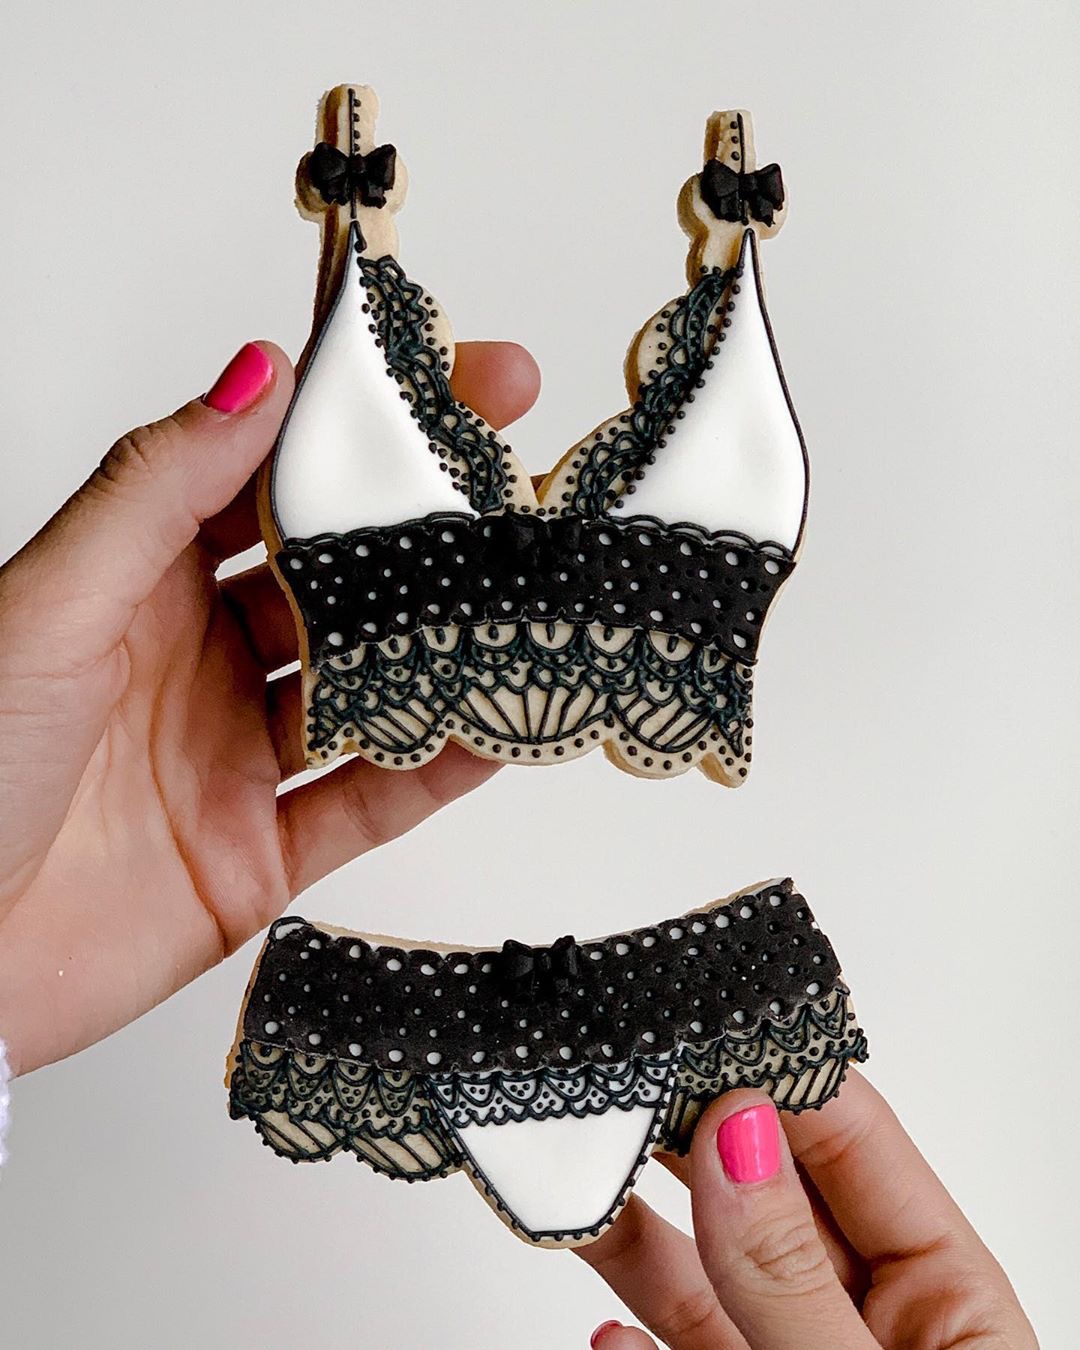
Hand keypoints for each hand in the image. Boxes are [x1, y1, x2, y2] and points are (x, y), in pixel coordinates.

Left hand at [0, 338, 539, 1074]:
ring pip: (368, 689)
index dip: (358, 428)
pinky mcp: (260, 853)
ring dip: (445, 650)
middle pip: (338, 581)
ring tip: (531, 602)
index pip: (271, 480)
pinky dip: (435, 771)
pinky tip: (494, 729)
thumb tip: (254, 375)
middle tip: (523, 483)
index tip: (446, 379)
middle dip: (429, 533)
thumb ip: (158, 493)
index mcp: (140, 583)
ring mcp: (235, 756)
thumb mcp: (53, 604)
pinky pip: (369, 804)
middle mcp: (197, 661)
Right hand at [581, 1071, 1035, 1348]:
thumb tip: (737, 1137)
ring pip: (701, 1266)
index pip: (856, 1145)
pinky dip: (625, 1331)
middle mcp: (860, 1321)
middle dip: (692, 1125)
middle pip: (766, 1190)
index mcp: (945, 1302)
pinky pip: (670, 1343)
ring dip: (635, 1217)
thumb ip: (793, 1279)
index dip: (781, 1077)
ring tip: (581, 1160)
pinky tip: (605, 1326)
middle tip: (618, 1068)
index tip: (703, 1027)